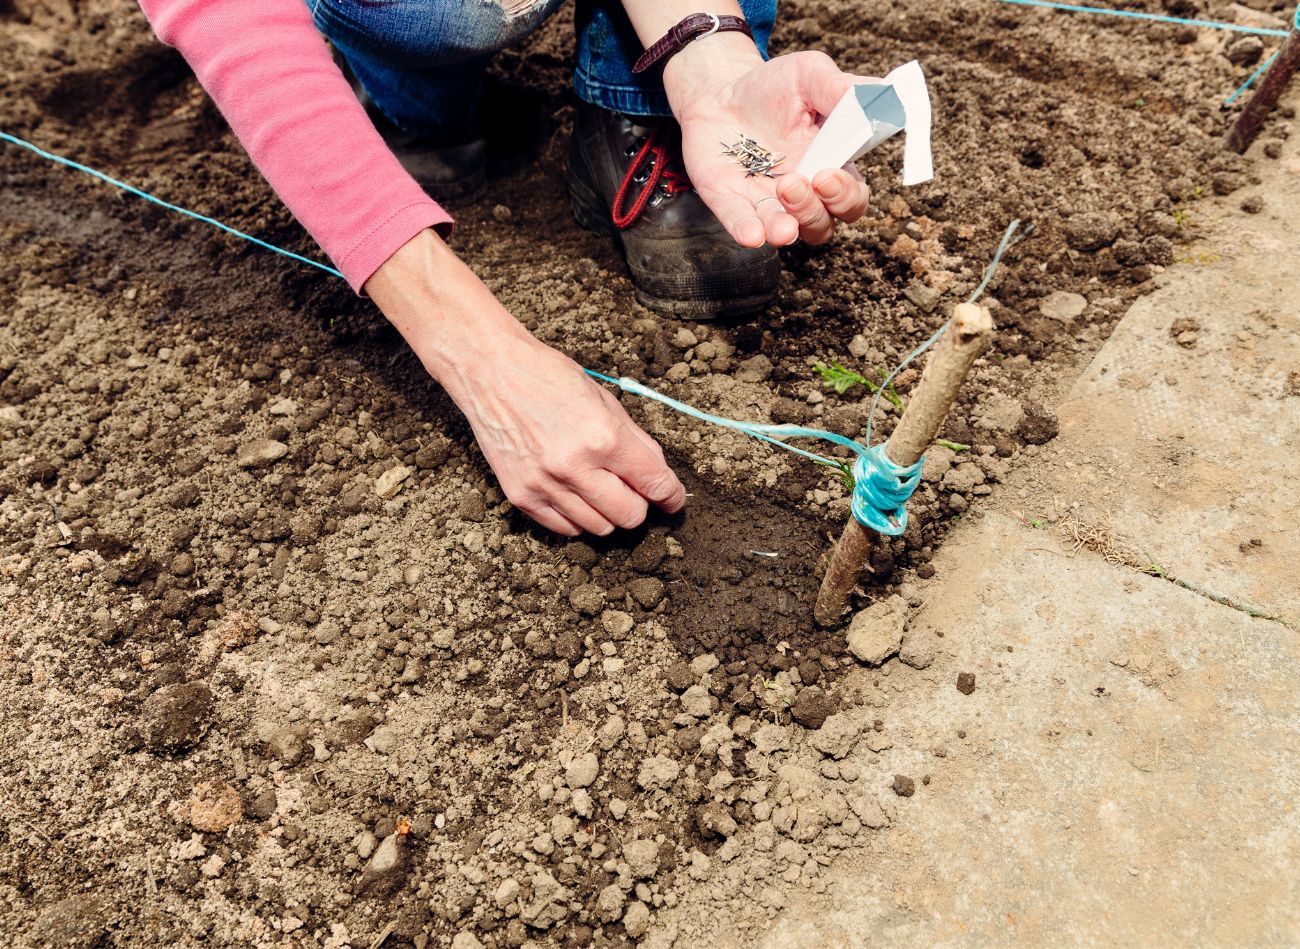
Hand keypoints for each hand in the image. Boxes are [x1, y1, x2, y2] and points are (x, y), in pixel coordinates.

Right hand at [367, 230, 685, 535]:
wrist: (492, 372)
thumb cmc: (549, 378)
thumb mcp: (605, 400)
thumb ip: (635, 442)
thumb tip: (658, 476)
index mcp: (604, 437)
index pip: (655, 484)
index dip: (672, 496)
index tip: (673, 500)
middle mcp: (575, 466)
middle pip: (630, 516)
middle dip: (639, 504)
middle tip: (631, 488)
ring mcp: (545, 485)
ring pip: (599, 528)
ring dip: (607, 512)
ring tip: (598, 486)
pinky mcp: (521, 496)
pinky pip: (565, 529)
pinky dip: (578, 518)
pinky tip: (575, 493)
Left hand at [665, 43, 873, 247]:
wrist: (718, 93)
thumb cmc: (772, 87)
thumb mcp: (809, 74)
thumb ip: (841, 87)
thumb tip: (878, 95)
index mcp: (831, 164)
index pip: (852, 198)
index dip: (846, 196)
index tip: (827, 175)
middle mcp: (804, 193)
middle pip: (823, 223)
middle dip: (814, 210)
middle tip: (795, 182)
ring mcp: (767, 202)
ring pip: (788, 232)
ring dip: (786, 227)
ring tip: (780, 197)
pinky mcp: (731, 203)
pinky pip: (742, 227)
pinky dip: (748, 233)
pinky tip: (752, 236)